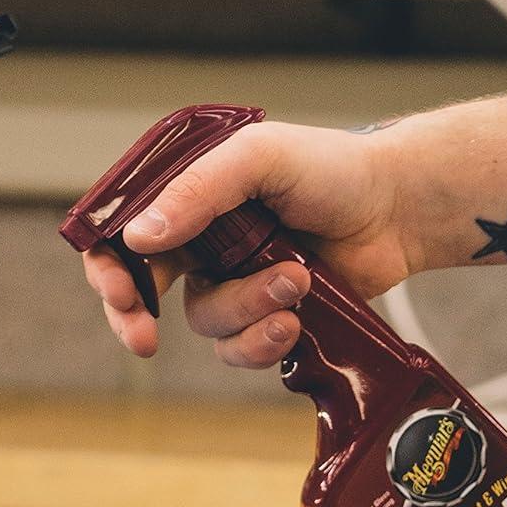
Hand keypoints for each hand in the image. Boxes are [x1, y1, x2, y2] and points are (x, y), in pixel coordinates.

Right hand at [82, 120, 417, 366]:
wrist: (397, 209)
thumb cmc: (332, 170)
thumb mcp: (260, 157)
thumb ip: (199, 190)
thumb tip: (140, 236)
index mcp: (188, 194)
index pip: (121, 231)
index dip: (108, 268)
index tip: (121, 293)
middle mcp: (201, 240)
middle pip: (139, 291)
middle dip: (137, 317)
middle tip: (144, 338)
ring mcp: (232, 281)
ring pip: (204, 321)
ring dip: (246, 308)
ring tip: (295, 282)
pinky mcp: (264, 317)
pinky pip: (239, 348)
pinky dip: (263, 339)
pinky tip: (296, 317)